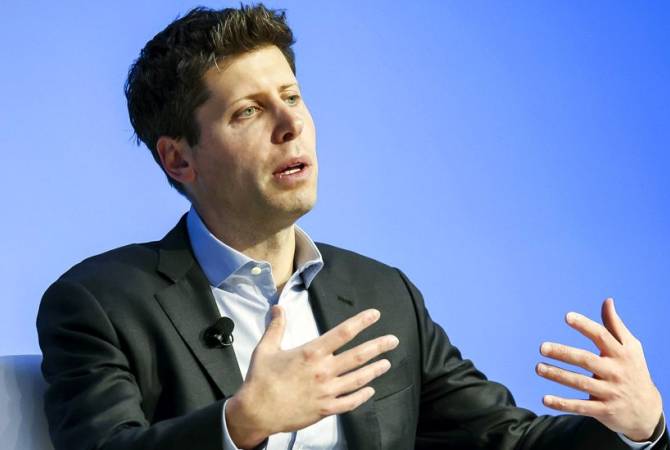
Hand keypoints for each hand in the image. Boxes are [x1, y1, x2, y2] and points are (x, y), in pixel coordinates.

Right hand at [226, 306, 398, 448]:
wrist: (256, 412)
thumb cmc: (260, 379)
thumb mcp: (266, 349)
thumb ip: (276, 327)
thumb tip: (279, 307)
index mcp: (311, 353)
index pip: (343, 333)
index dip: (361, 322)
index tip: (375, 315)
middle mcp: (323, 370)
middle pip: (358, 355)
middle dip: (378, 346)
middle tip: (393, 340)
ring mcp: (327, 391)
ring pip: (358, 378)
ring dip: (375, 370)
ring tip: (387, 363)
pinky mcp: (325, 409)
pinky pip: (350, 402)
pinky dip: (362, 395)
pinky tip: (370, 389)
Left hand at [536, 298, 662, 441]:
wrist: (648, 411)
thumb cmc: (634, 371)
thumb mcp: (631, 348)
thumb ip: (615, 325)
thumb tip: (607, 301)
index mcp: (621, 354)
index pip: (602, 336)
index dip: (585, 325)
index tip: (567, 316)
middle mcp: (615, 372)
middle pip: (586, 360)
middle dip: (563, 353)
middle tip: (542, 347)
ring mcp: (610, 392)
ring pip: (580, 383)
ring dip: (558, 375)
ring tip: (538, 367)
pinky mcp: (604, 411)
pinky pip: (580, 407)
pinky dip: (562, 404)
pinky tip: (545, 399)